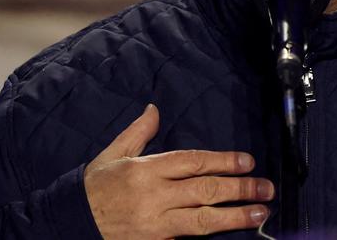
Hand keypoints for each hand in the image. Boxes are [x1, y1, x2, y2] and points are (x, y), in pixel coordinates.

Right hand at [84, 104, 273, 238]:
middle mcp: (154, 197)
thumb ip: (138, 133)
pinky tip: (230, 235)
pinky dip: (210, 239)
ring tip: (260, 213)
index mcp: (146, 171)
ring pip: (203, 221)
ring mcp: (156, 225)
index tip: (248, 162)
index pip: (193, 162)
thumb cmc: (95, 187)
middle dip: (240, 189)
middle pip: (205, 191)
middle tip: (266, 189)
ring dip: (235, 216)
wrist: (70, 223)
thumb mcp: (113, 154)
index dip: (223, 161)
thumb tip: (154, 109)